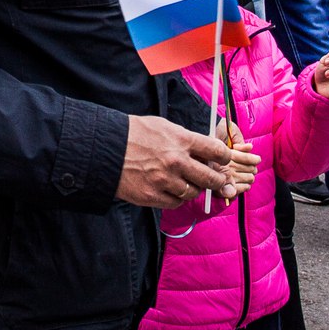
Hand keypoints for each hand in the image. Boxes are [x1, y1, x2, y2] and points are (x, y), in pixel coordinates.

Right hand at [116, 113, 257, 209]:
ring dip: (193, 189)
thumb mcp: (162, 126)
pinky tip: (170, 190)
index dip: (224, 157)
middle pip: (212, 178)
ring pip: (194, 193)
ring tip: (185, 183)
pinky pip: (176, 203)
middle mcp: (177, 161)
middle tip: (216, 180)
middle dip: (218, 180)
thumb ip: (186, 139)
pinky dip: (176, 198)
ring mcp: (165, 181)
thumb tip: (206, 151)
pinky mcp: (153, 196)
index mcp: (181, 140)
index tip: (222, 160)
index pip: (217, 151)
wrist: (103, 148)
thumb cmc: (132, 133)